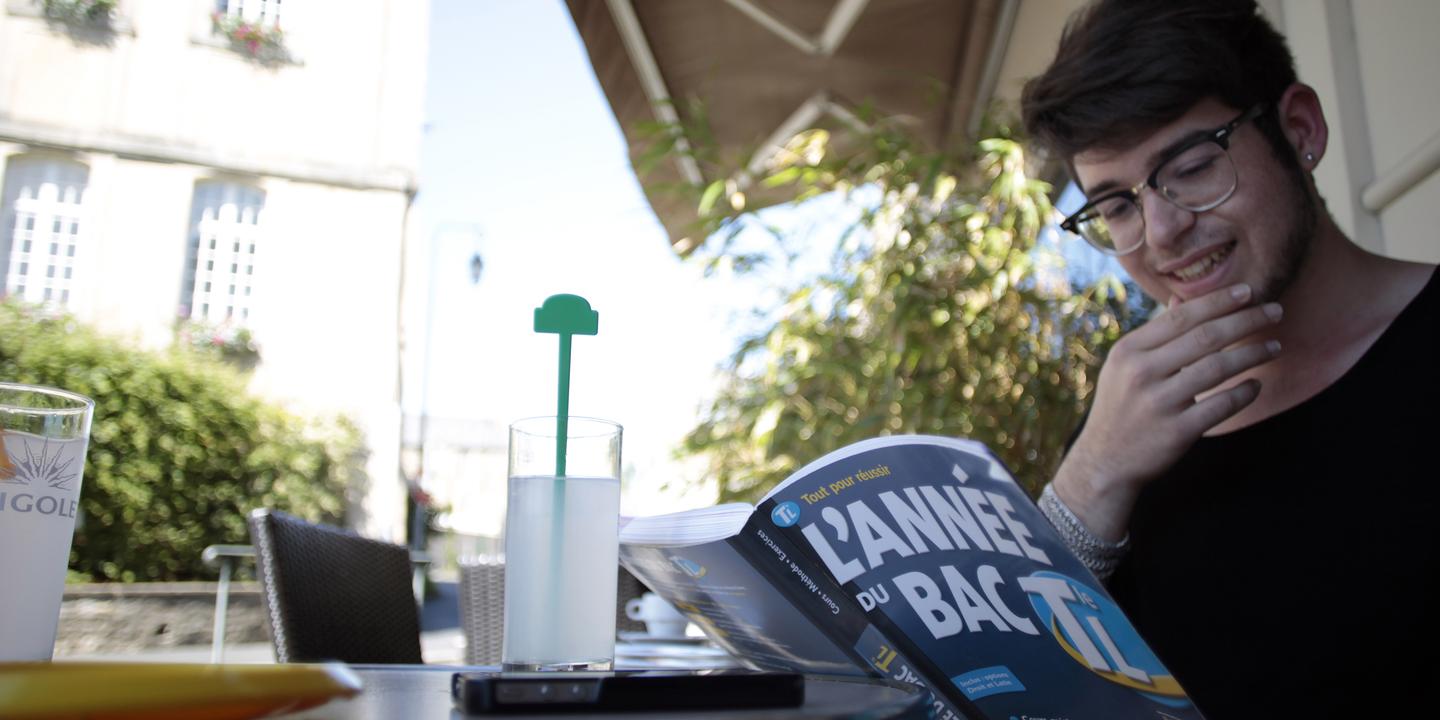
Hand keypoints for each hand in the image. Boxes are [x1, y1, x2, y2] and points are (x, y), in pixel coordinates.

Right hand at [1053, 283, 1282, 540]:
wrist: (1105, 461)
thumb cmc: (1121, 407)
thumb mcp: (1124, 367)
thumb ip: (1155, 336)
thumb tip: (1180, 301)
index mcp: (1129, 351)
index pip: (1181, 317)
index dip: (1218, 302)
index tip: (1248, 292)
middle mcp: (1141, 373)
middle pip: (1204, 337)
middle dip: (1245, 320)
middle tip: (1275, 311)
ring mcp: (1159, 403)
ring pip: (1218, 368)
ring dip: (1253, 354)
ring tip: (1276, 347)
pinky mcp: (1177, 431)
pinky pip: (1222, 406)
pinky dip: (1245, 393)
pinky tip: (1257, 385)